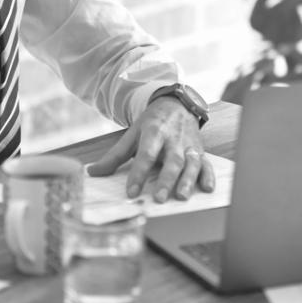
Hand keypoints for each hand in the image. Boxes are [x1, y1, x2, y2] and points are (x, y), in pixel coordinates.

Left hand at [87, 97, 214, 202]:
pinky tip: (207, 188)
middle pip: (172, 160)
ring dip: (188, 180)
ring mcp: (189, 145)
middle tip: (159, 198)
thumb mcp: (132, 134)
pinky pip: (207, 164)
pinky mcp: (200, 150)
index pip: (146, 154)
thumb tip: (92, 172)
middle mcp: (174, 139)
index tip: (131, 192)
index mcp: (154, 132)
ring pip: (191, 163)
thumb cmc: (153, 123)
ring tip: (181, 196)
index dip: (138, 174)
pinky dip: (209, 176)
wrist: (177, 104)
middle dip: (166, 180)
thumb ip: (114, 156)